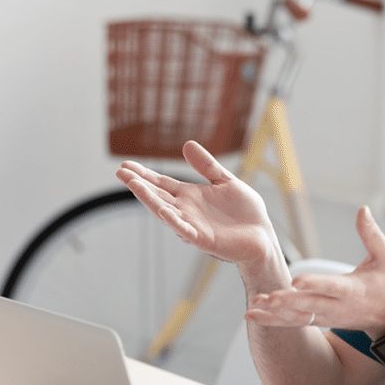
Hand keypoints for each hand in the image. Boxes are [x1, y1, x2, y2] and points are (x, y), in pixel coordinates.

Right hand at [115, 141, 278, 265]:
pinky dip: (174, 221)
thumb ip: (207, 166)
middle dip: (139, 185)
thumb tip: (187, 144)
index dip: (144, 175)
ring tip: (134, 185)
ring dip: (150, 200)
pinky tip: (163, 211)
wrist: (262, 236)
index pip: (162, 184)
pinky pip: (185, 230)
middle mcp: (187, 210)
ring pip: (166, 212)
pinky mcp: (203, 239)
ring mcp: (193, 225)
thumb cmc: (245, 212)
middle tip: (121, 172)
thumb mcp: (226, 181)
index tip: (125, 166)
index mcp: (191, 196)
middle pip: (158, 196)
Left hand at [246, 206, 384, 338]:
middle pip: (310, 305)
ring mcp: (327, 316)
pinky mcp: (320, 320)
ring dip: (275, 313)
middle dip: (288, 302)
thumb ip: (372, 234)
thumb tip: (362, 209)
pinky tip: (252, 314)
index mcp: (353, 289)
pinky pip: (294, 323)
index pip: (331, 286)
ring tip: (253, 307)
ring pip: (298, 317)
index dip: (314, 283)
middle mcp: (338, 306)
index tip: (296, 280)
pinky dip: (273, 320)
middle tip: (268, 297)